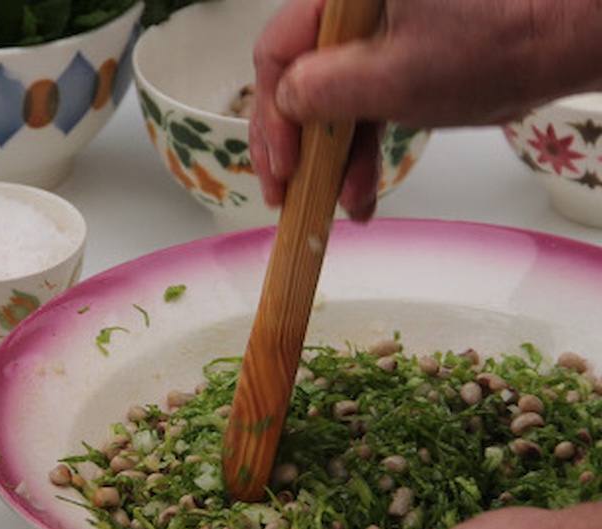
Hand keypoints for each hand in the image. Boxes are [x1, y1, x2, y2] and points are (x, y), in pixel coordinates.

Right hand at [251, 0, 601, 215]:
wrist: (562, 40)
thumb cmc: (492, 49)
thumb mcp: (394, 78)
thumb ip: (323, 90)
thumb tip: (284, 102)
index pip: (279, 51)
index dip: (272, 116)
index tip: (281, 168)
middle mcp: (354, 9)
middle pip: (300, 79)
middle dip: (298, 146)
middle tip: (290, 195)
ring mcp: (376, 35)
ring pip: (332, 101)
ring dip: (333, 159)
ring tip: (343, 204)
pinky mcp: (399, 58)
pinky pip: (364, 106)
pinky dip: (361, 150)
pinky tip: (362, 189)